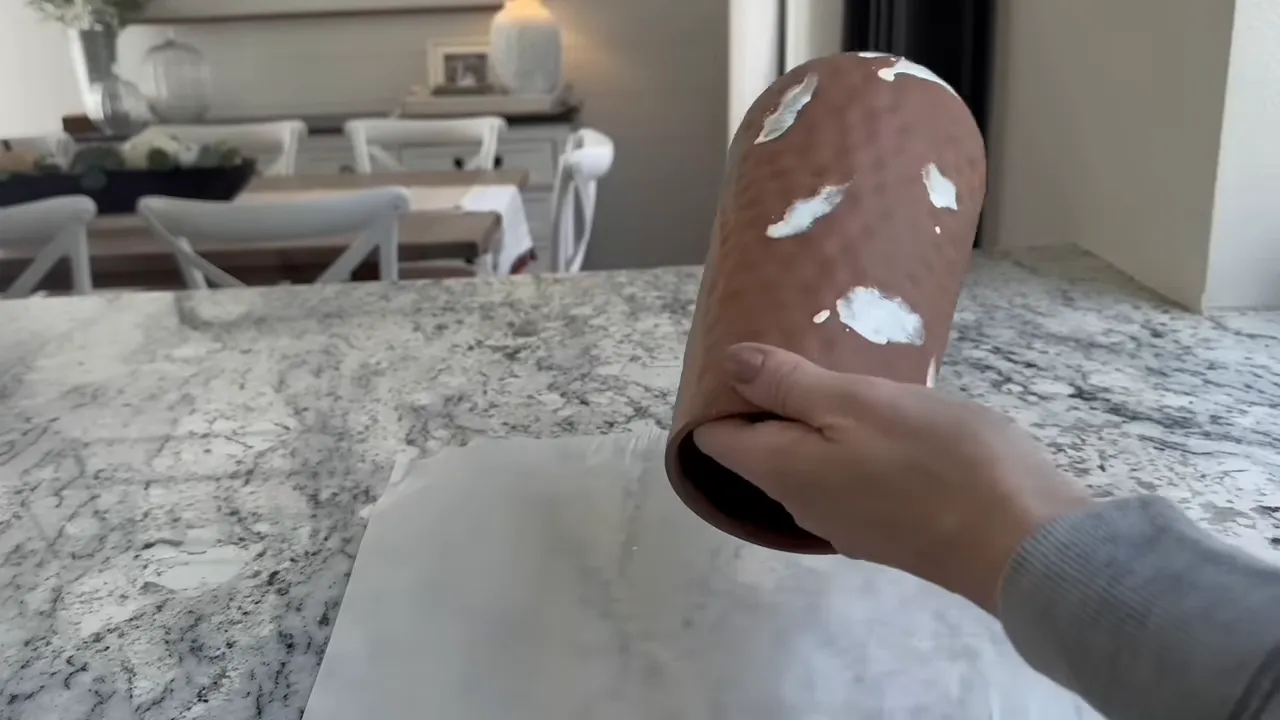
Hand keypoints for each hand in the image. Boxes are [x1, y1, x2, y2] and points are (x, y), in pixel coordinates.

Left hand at [693, 343, 1093, 611]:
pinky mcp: (889, 525)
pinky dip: (847, 443)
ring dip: (812, 420)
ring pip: (807, 463)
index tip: (735, 350)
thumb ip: (789, 386)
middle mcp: (802, 506)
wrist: (1024, 543)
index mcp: (782, 473)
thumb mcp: (858, 403)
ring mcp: (847, 521)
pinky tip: (877, 415)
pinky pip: (847, 476)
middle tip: (789, 345)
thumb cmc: (937, 460)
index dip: (715, 395)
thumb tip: (728, 366)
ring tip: (834, 368)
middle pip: (759, 452)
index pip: (715, 438)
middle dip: (765, 402)